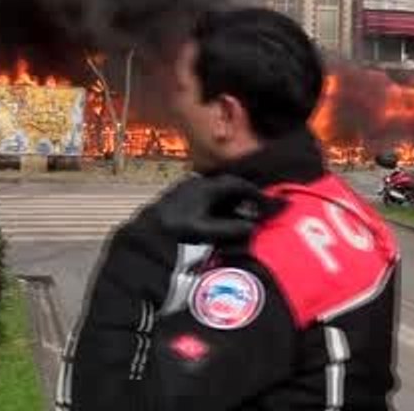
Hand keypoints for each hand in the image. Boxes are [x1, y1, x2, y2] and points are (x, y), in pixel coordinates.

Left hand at [156, 175, 286, 242]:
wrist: (146, 231)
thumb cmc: (176, 229)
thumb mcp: (206, 231)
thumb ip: (230, 229)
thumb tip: (252, 227)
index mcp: (207, 187)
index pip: (238, 185)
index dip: (255, 193)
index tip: (267, 201)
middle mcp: (199, 183)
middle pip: (228, 185)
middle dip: (244, 195)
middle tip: (257, 206)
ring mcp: (188, 188)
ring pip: (216, 190)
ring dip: (230, 199)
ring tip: (241, 212)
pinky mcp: (180, 195)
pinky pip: (206, 195)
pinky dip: (218, 203)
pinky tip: (219, 215)